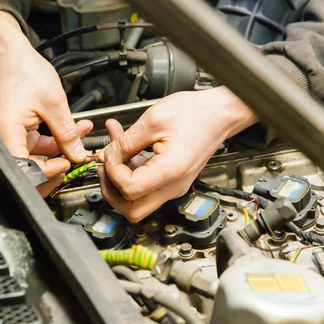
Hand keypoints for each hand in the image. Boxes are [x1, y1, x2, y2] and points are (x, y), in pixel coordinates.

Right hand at [0, 11, 91, 195]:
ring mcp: (10, 135)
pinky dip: (55, 139)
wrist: (12, 53)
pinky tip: (72, 130)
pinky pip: (37, 143)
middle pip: (30, 167)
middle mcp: (4, 138)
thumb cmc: (25, 71)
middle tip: (75, 158)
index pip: (26, 170)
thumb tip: (78, 156)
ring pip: (38, 154)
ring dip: (61, 147)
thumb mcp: (54, 104)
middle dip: (57, 163)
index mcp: (7, 133)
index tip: (67, 164)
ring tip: (82, 132)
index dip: (48, 172)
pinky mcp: (17, 130)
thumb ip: (67, 133)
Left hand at [97, 87, 256, 221]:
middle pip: (132, 210)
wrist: (219, 113)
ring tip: (112, 154)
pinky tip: (124, 149)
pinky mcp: (171, 180)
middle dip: (111, 191)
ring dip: (118, 182)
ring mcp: (173, 186)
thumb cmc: (196, 113)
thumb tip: (106, 155)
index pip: (129, 190)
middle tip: (104, 169)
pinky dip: (130, 172)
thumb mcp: (153, 120)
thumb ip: (125, 141)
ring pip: (136, 201)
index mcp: (170, 171)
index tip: (110, 155)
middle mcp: (173, 186)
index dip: (113, 172)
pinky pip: (145, 186)